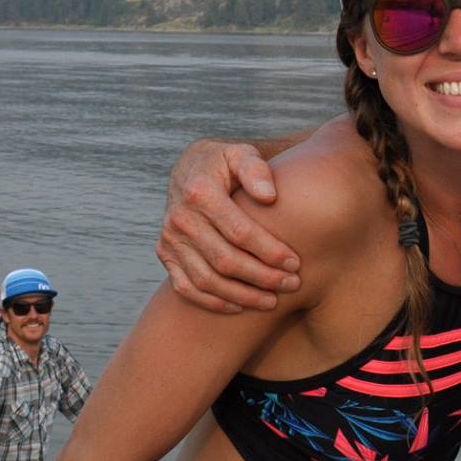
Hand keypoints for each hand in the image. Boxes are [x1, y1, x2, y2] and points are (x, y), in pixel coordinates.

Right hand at [156, 140, 297, 312]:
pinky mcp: (165, 253)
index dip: (270, 251)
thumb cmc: (225, 163)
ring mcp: (170, 238)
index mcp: (200, 192)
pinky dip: (213, 302)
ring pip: (206, 280)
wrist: (191, 168)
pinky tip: (239, 307)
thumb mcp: (241, 153)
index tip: (295, 263)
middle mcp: (179, 218)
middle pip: (225, 260)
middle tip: (291, 284)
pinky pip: (186, 288)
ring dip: (242, 296)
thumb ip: (256, 169)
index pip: (239, 232)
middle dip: (262, 277)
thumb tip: (269, 196)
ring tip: (272, 301)